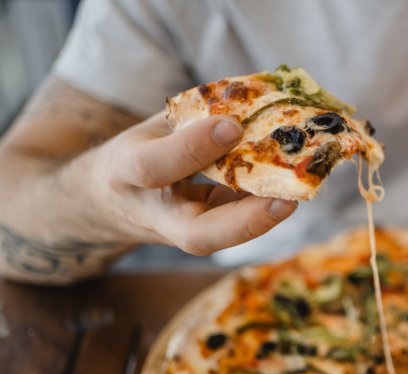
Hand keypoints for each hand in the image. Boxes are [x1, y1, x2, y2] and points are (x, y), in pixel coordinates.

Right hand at [88, 113, 295, 254]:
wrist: (108, 202)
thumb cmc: (140, 151)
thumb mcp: (153, 128)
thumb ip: (193, 119)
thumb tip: (255, 100)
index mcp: (127, 172)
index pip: (155, 167)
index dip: (193, 148)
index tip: (231, 126)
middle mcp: (154, 213)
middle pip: (197, 236)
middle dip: (244, 221)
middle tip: (286, 200)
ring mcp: (179, 233)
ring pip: (222, 240)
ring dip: (263, 218)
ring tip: (299, 192)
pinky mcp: (202, 237)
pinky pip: (234, 228)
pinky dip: (263, 208)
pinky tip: (291, 187)